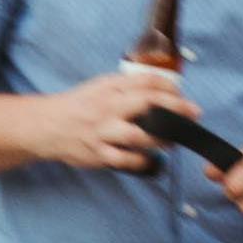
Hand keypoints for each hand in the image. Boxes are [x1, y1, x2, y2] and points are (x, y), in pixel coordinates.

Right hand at [29, 65, 176, 172]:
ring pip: (139, 135)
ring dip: (162, 139)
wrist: (48, 126)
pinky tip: (151, 159)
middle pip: (148, 103)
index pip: (146, 81)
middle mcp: (108, 107)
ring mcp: (103, 132)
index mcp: (110, 87)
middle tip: (194, 114)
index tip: (182, 95)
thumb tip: (162, 89)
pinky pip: (126, 160)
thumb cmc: (81, 106)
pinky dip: (142, 161)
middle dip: (176, 108)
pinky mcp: (98, 154)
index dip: (170, 87)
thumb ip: (128, 87)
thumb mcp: (102, 87)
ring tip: (173, 141)